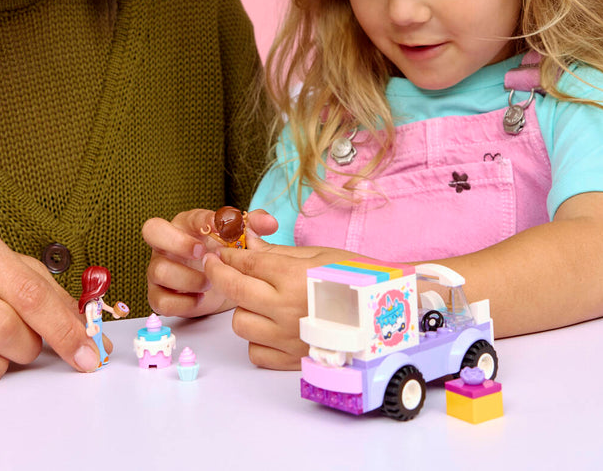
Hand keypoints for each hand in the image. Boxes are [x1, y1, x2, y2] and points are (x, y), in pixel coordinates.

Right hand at [142, 208, 278, 316]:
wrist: (219, 287)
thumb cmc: (223, 256)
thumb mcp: (238, 240)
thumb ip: (253, 226)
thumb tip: (269, 223)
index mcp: (185, 225)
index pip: (186, 216)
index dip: (204, 222)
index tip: (221, 230)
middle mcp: (166, 244)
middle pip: (151, 230)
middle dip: (178, 242)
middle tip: (203, 253)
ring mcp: (158, 270)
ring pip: (159, 270)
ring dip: (188, 279)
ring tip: (210, 284)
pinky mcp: (158, 296)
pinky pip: (160, 301)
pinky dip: (183, 303)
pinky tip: (201, 300)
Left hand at [203, 239, 356, 369]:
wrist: (386, 314)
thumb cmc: (357, 279)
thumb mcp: (318, 255)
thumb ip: (276, 252)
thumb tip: (246, 242)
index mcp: (294, 279)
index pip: (245, 264)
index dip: (227, 256)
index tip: (219, 252)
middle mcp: (287, 310)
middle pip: (235, 291)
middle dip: (220, 274)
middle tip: (216, 265)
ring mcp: (289, 338)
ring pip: (240, 323)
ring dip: (243, 308)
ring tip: (258, 300)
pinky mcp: (293, 360)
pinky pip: (256, 351)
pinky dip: (257, 339)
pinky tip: (269, 326)